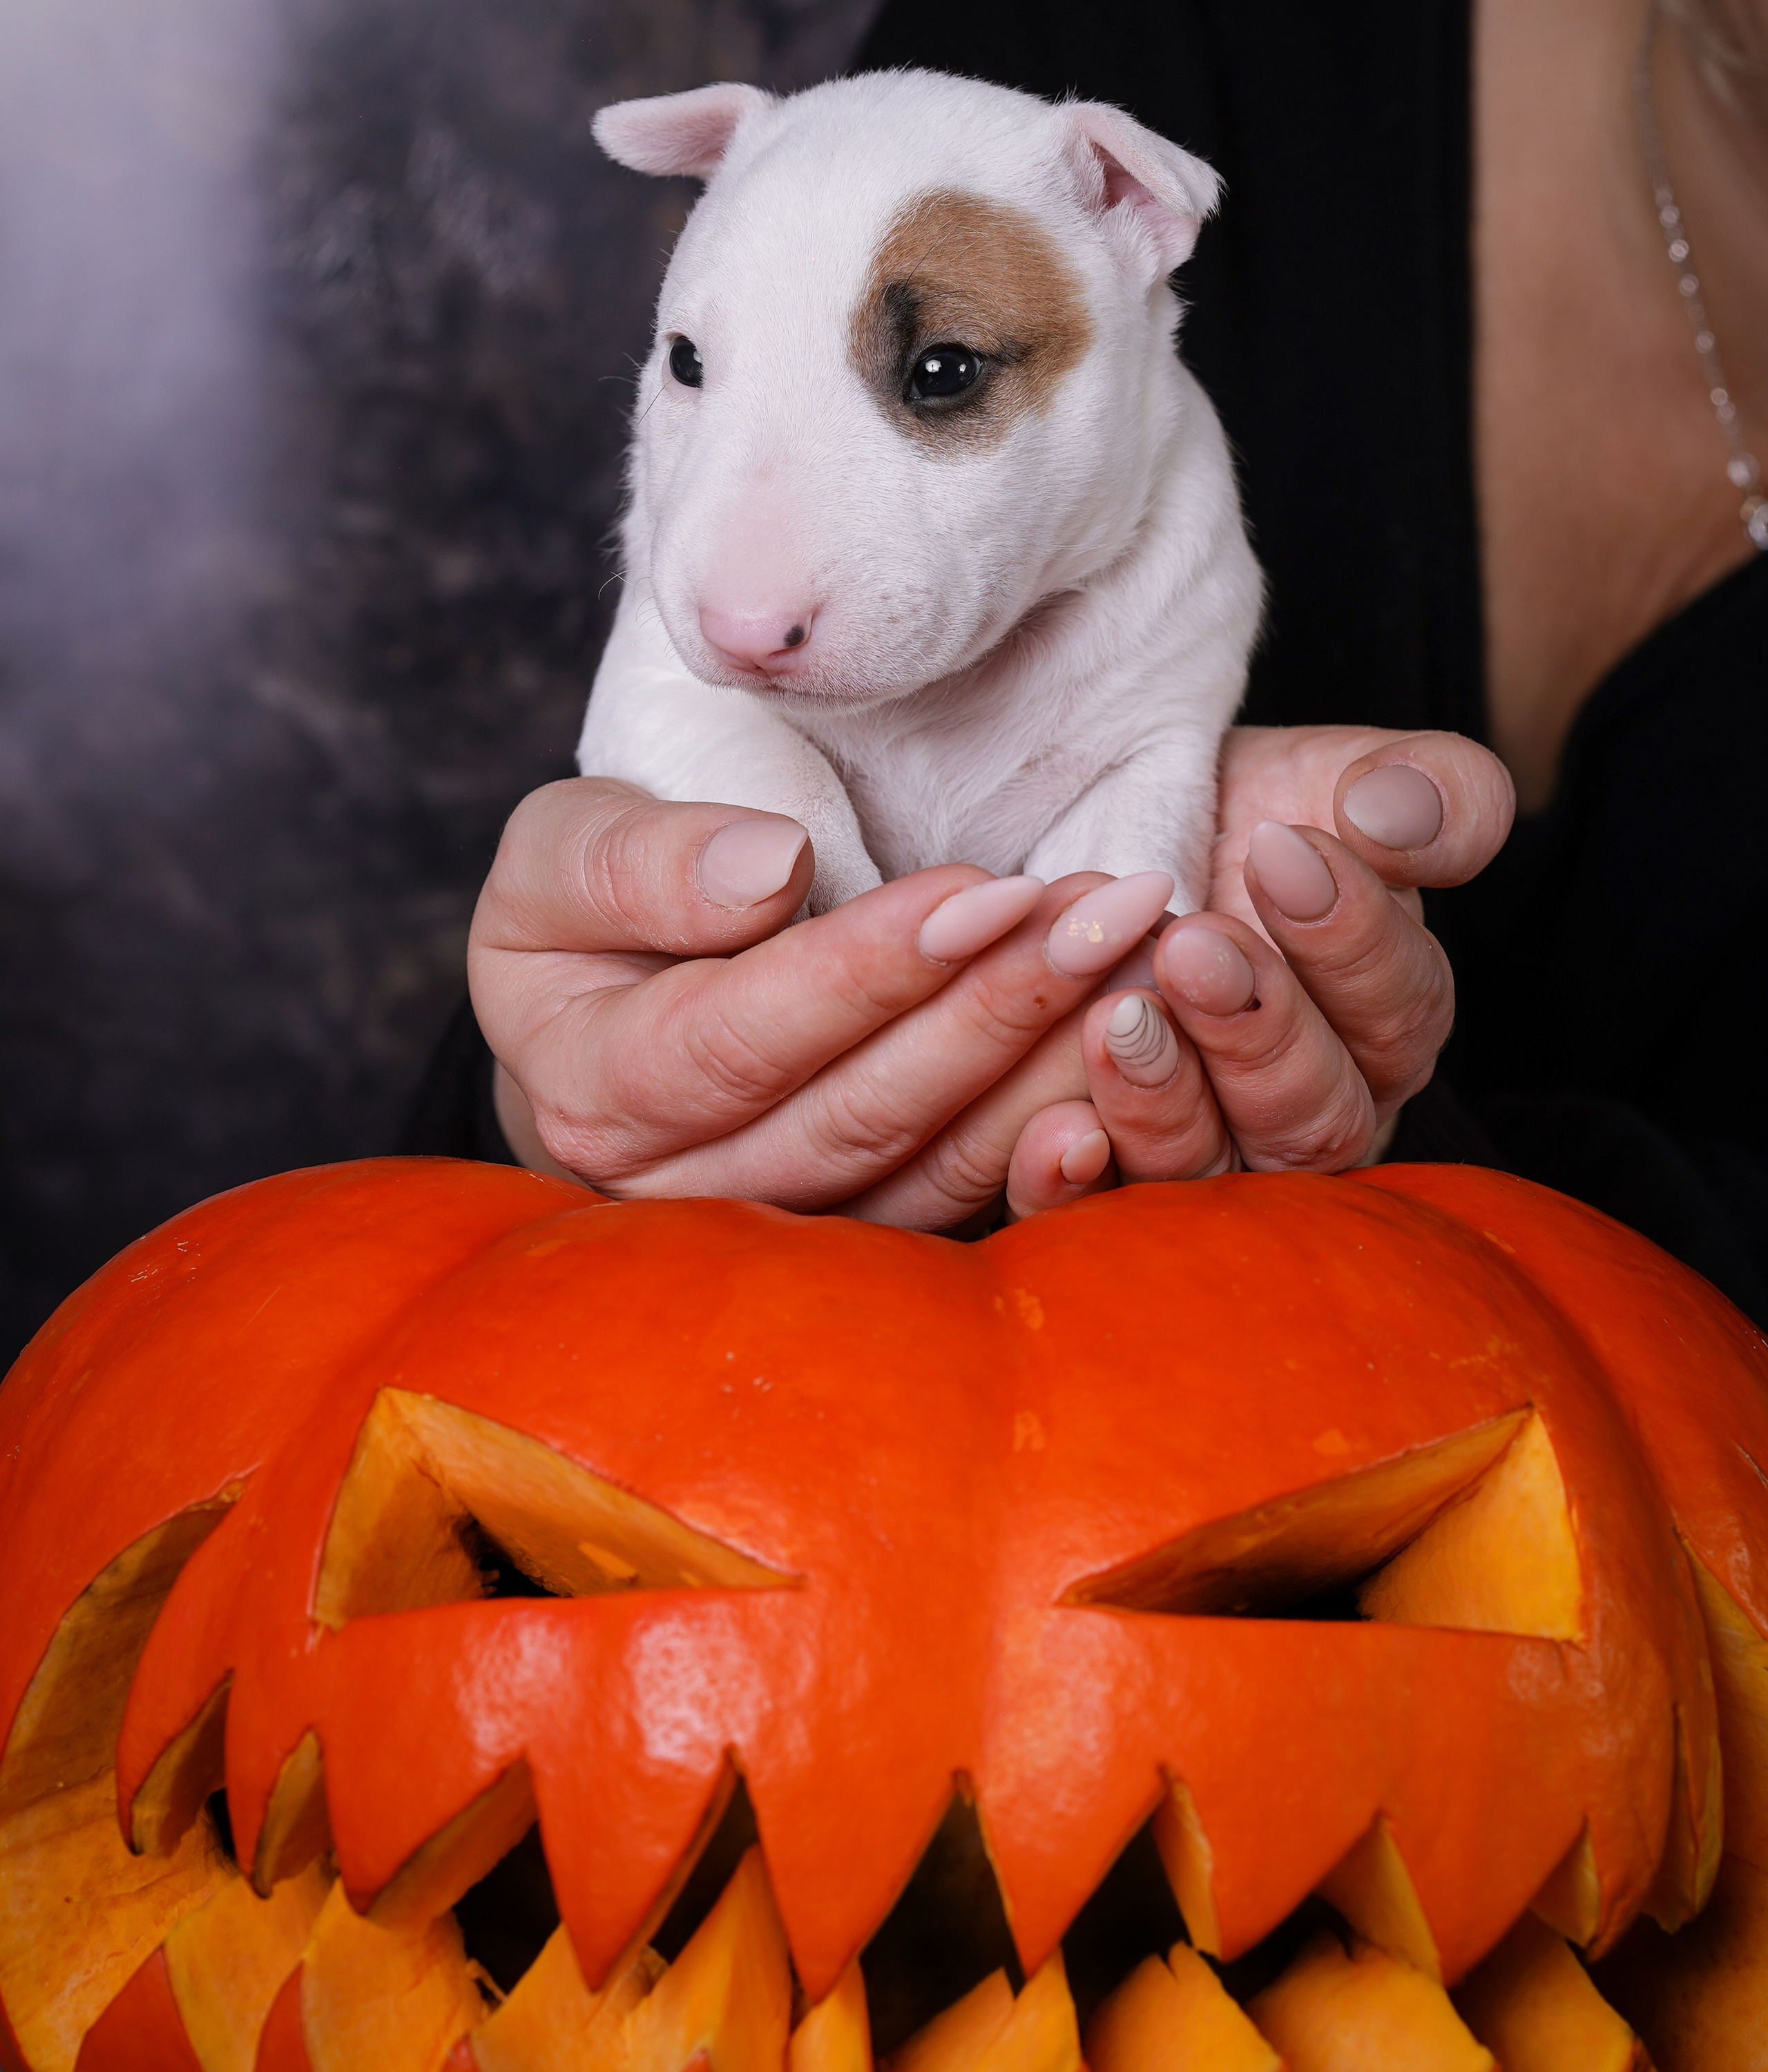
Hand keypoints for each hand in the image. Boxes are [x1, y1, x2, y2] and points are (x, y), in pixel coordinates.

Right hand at [468, 780, 1178, 1208]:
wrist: (603, 1005)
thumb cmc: (587, 912)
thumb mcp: (562, 852)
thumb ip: (636, 861)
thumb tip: (767, 872)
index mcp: (596, 1090)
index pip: (747, 1038)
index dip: (876, 967)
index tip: (995, 887)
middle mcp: (685, 1191)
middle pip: (861, 1110)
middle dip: (1000, 1003)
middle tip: (1119, 908)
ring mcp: (781, 1231)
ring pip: (932, 1166)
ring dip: (1056, 1065)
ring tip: (1153, 959)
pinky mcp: (864, 1238)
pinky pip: (971, 1209)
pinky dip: (1060, 1148)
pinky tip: (1144, 1077)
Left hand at [942, 726, 1513, 1221]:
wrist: (1111, 830)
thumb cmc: (1247, 814)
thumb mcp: (1339, 780)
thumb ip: (1424, 791)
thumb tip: (1400, 812)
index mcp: (1383, 1024)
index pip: (1400, 1010)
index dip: (1351, 938)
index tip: (1282, 849)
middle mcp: (1307, 1112)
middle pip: (1314, 1118)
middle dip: (1256, 1029)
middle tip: (1194, 944)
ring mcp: (1206, 1155)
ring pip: (1209, 1172)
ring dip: (1165, 1101)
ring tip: (1120, 1016)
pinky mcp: (1101, 1178)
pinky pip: (1093, 1211)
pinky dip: (1071, 1178)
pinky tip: (1052, 1127)